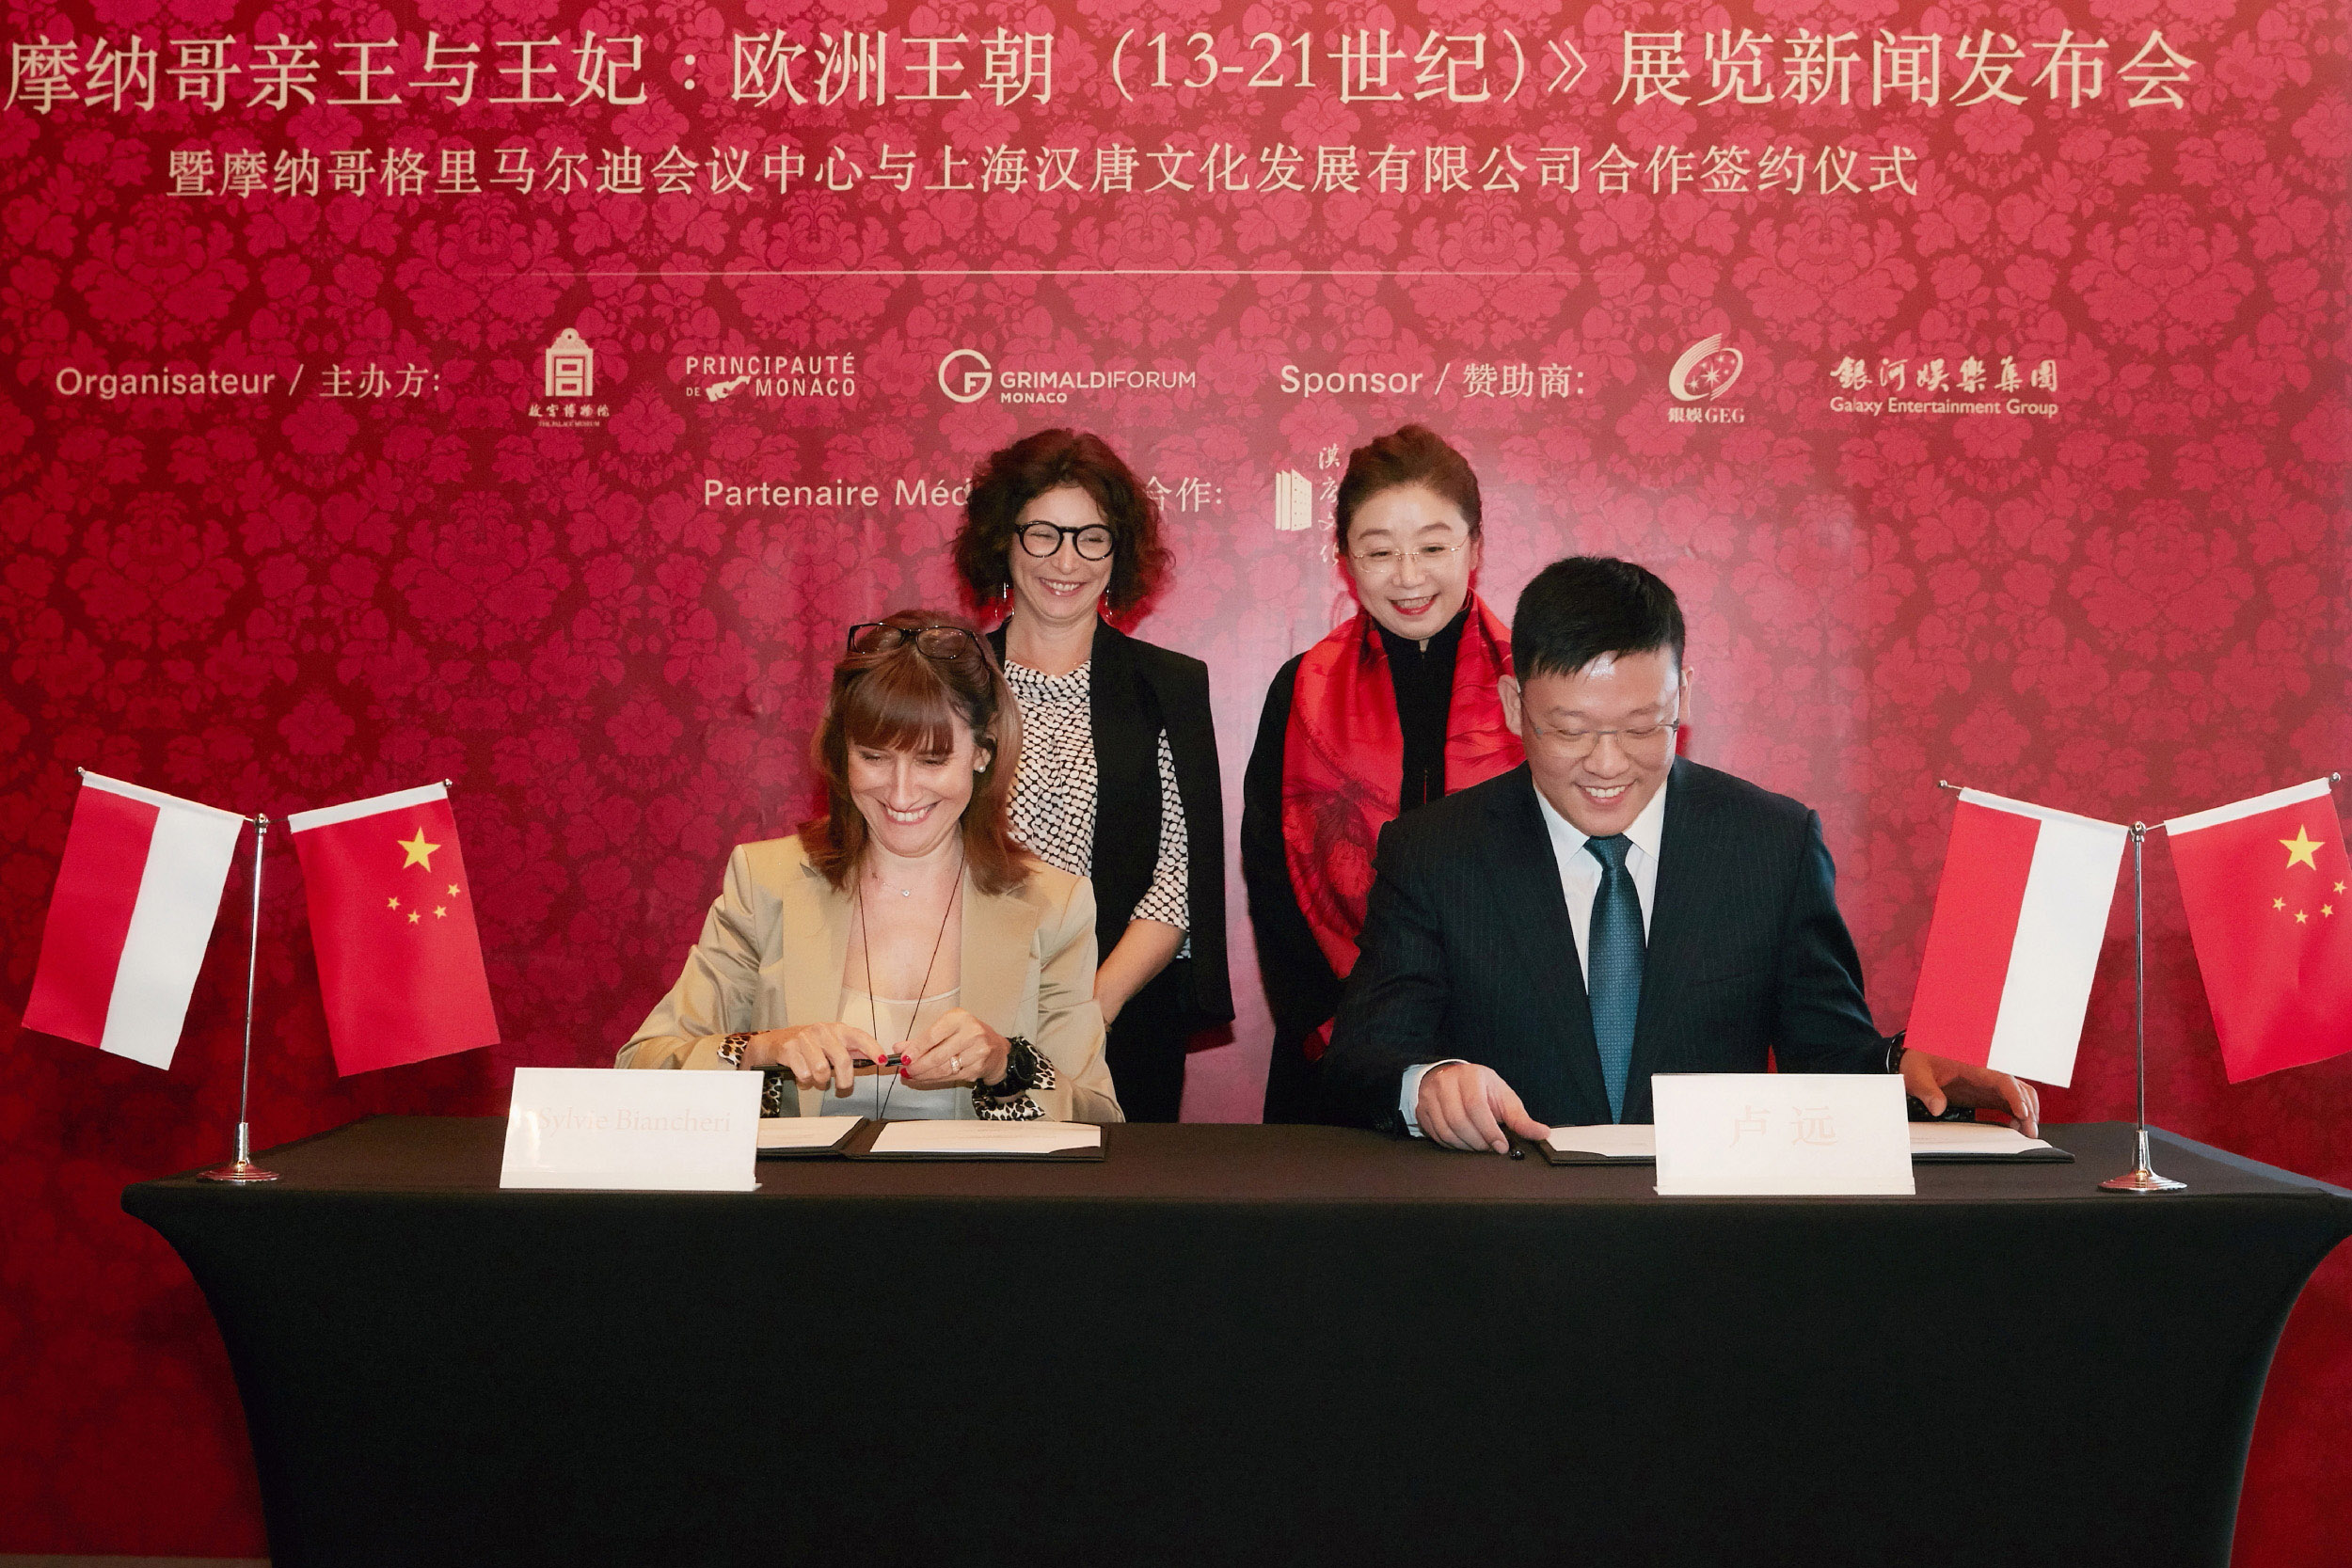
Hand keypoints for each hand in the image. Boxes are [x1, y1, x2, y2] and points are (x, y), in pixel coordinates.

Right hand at [738, 1022, 883, 1095]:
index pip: (859, 1037)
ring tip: (817, 1078)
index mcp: (836, 1029)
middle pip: (842, 1060)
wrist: (774, 1042)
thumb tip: (877, 1059)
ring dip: (821, 1081)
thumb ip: (851, 1051)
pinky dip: (805, 1081)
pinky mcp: (789, 1049)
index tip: (882, 1061)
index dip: (873, 1049)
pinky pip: (804, 1074)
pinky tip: (802, 1075)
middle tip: (843, 1087)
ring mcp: (804, 1038)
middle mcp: (822, 1030)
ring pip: (822, 1070)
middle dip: (845, 1080)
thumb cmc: (808, 1045)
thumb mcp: (831, 1043)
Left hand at [898, 1008, 1009, 1089]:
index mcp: (959, 1018)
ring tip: (912, 1075)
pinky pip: (950, 1077)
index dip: (916, 1049)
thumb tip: (899, 1048)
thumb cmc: (967, 1035)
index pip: (932, 1036)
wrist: (996, 1049)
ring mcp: (977, 1052)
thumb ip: (922, 1039)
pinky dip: (935, 1079)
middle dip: (918, 1066)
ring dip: (924, 1075)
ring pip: (943, 1069)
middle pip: (937, 1056)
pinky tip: (926, 1078)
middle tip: (905, 1070)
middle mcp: (971, 1033)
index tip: (903, 1058)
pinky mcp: (977, 1068)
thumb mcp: (946, 1029)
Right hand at [1415, 1062, 1551, 1153]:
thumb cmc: (1482, 1089)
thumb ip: (1521, 1118)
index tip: (1501, 1146)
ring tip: (1478, 1145)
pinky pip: (1436, 1134)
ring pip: (1446, 1130)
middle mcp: (1446, 1083)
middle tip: (1490, 1148)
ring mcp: (1430, 1096)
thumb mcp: (1503, 1098)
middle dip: (1478, 1141)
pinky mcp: (1421, 1109)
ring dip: (1465, 1146)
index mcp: (1470, 1076)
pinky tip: (1463, 1143)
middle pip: (1459, 1120)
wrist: (1451, 1079)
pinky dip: (1452, 1145)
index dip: (1489, 1130)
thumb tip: (1543, 1133)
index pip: (1476, 1106)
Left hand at [1901, 1049, 2039, 1137]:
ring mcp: (1989, 1084)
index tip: (2023, 1113)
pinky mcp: (1988, 1093)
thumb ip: (1927, 1091)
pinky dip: (2018, 1114)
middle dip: (2028, 1109)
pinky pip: (2010, 1102)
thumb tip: (1937, 1108)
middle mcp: (1987, 1074)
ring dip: (2027, 1112)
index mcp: (1974, 1065)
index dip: (2016, 1096)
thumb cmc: (1919, 1062)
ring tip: (2027, 1133)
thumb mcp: (1917, 1075)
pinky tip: (2015, 1128)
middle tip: (2029, 1132)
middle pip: (2018, 1088)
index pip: (2003, 1079)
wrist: (1917, 1058)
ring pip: (2020, 1094)